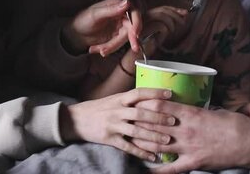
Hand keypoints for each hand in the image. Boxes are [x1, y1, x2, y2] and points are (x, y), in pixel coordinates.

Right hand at [60, 88, 176, 160]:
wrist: (76, 119)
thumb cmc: (98, 108)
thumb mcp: (113, 99)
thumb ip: (129, 100)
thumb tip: (151, 97)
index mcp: (119, 98)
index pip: (139, 93)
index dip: (155, 92)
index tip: (170, 94)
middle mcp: (117, 110)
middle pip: (141, 113)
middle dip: (158, 117)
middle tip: (173, 121)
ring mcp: (113, 125)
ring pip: (136, 131)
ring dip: (153, 136)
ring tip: (167, 140)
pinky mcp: (109, 138)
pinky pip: (128, 147)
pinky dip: (141, 152)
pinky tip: (152, 156)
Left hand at [62, 0, 140, 55]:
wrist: (75, 34)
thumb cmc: (82, 20)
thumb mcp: (95, 15)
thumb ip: (111, 10)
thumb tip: (127, 2)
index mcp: (117, 5)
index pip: (134, 13)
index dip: (137, 23)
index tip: (135, 34)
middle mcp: (121, 14)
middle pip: (131, 28)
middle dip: (128, 39)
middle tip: (132, 48)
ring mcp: (120, 26)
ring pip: (125, 38)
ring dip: (113, 46)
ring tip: (100, 50)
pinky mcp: (117, 36)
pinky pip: (118, 44)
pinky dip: (109, 48)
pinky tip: (98, 49)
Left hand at [132, 100, 249, 171]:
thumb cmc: (236, 124)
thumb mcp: (216, 111)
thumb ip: (200, 111)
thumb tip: (194, 108)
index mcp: (191, 113)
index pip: (161, 106)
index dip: (145, 104)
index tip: (135, 102)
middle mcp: (185, 129)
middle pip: (154, 125)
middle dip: (138, 123)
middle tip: (126, 121)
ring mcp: (188, 147)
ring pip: (157, 144)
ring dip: (142, 142)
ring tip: (130, 140)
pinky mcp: (193, 162)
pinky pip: (171, 169)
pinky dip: (157, 171)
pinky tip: (146, 170)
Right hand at [141, 6, 187, 52]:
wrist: (139, 56)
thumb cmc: (150, 45)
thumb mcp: (162, 31)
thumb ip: (170, 22)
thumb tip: (183, 14)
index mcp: (147, 15)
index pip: (162, 8)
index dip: (175, 9)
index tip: (184, 13)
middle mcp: (143, 16)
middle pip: (162, 9)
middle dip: (175, 14)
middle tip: (183, 22)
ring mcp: (142, 22)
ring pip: (161, 15)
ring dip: (171, 23)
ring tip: (172, 31)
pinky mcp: (143, 29)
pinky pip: (160, 25)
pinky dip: (165, 31)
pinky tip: (163, 37)